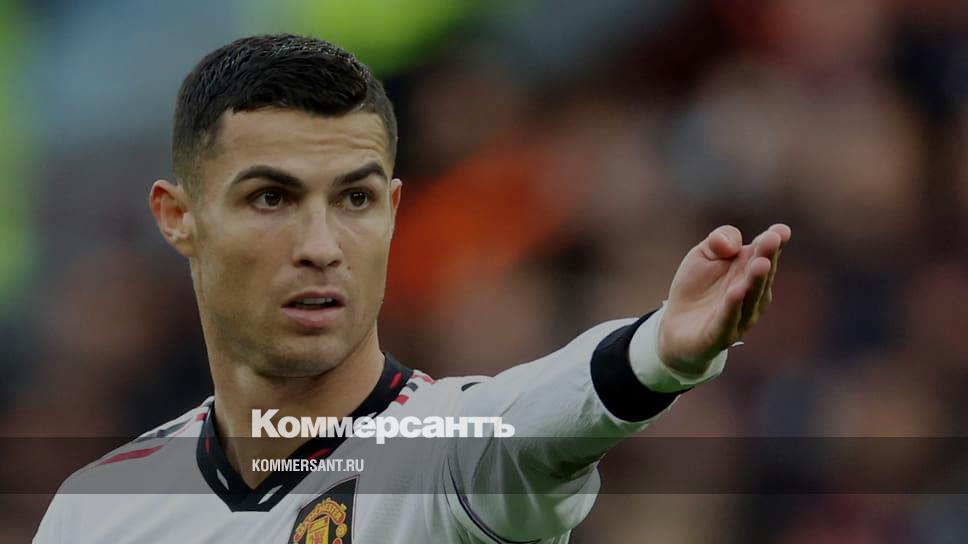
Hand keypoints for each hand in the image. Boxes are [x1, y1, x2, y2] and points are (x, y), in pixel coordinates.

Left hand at [657, 224, 790, 375]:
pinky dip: (733, 307)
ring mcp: (740, 317)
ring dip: (756, 281)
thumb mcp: (703, 255)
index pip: (765, 254)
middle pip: (760, 274)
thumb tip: (730, 244)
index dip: (774, 242)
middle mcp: (751, 294)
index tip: (781, 230)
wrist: (675, 325)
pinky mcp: (720, 335)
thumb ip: (717, 241)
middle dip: (766, 256)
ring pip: (750, 298)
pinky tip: (737, 292)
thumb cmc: (696, 286)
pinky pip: (728, 320)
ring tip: (761, 263)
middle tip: (771, 240)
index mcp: (749, 270)